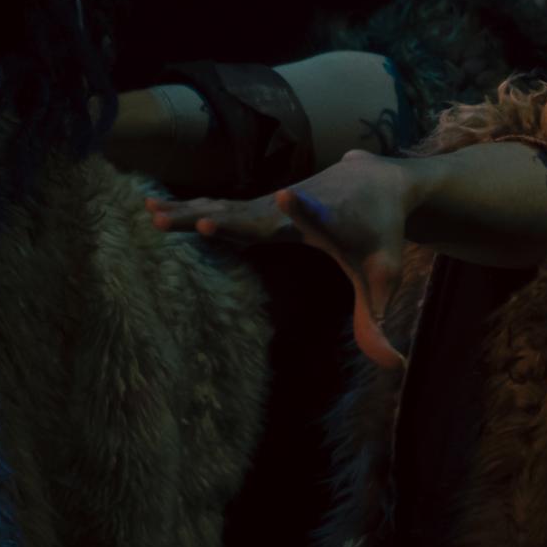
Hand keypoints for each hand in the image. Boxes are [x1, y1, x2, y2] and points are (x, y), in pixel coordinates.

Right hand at [149, 149, 419, 368]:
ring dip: (191, 211)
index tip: (285, 196)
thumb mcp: (385, 274)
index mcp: (330, 220)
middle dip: (226, 218)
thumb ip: (380, 318)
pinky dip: (190, 206)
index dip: (301, 210)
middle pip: (257, 213)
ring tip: (150, 213)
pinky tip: (151, 206)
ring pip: (230, 207)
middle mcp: (294, 206)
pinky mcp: (260, 204)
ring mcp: (272, 203)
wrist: (376, 181)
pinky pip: (223, 206)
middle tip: (194, 221)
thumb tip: (395, 365)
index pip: (315, 215)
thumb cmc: (381, 233)